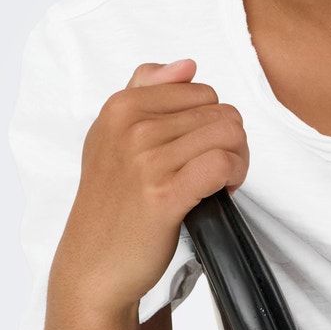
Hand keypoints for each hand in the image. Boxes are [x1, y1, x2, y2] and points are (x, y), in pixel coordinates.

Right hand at [53, 59, 248, 313]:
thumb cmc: (111, 205)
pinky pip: (223, 164)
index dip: (212, 121)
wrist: (94, 265)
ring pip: (229, 135)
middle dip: (229, 142)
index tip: (199, 150)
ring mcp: (146, 160)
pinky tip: (221, 192)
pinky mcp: (164, 194)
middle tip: (214, 171)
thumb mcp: (113, 138)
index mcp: (120, 106)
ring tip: (217, 183)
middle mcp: (130, 127)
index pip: (201, 90)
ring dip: (236, 161)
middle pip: (222, 112)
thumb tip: (187, 64)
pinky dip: (233, 177)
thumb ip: (146, 92)